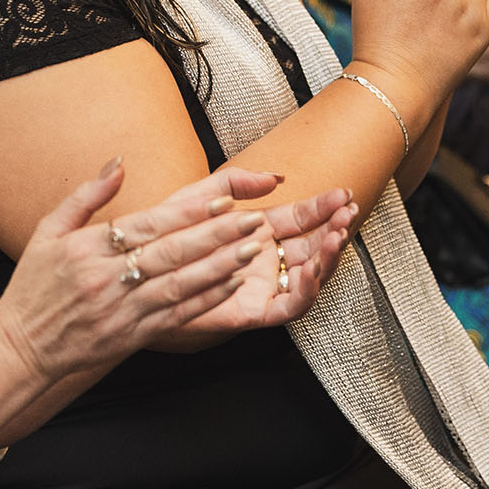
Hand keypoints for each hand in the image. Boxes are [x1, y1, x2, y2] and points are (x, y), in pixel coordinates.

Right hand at [0, 163, 299, 381]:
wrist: (22, 348)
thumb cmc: (34, 287)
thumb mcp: (48, 231)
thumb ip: (86, 196)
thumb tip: (119, 163)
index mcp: (88, 249)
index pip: (147, 226)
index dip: (187, 213)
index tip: (222, 199)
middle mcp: (107, 279)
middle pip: (171, 254)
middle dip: (216, 236)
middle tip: (251, 220)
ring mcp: (122, 310)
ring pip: (180, 286)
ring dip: (219, 267)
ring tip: (251, 250)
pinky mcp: (132, 337)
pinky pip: (176, 316)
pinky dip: (206, 300)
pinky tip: (231, 285)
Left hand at [171, 182, 358, 337]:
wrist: (142, 278)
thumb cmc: (167, 239)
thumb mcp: (199, 198)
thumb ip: (235, 182)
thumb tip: (276, 176)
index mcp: (258, 231)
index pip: (302, 218)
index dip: (324, 207)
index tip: (344, 194)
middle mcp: (266, 259)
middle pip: (314, 245)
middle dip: (335, 229)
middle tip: (347, 213)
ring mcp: (263, 286)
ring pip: (310, 276)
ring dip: (328, 258)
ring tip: (337, 237)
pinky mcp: (253, 312)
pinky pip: (289, 307)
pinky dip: (305, 291)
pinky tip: (312, 270)